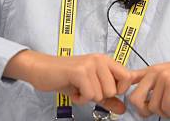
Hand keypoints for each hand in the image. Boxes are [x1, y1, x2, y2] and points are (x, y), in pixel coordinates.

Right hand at [5, 51, 132, 114]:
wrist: (42, 70)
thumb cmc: (66, 78)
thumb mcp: (90, 88)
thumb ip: (108, 98)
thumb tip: (123, 109)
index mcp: (106, 61)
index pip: (128, 76)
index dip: (120, 90)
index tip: (104, 91)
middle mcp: (100, 59)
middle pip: (114, 90)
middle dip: (98, 96)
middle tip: (85, 88)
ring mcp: (90, 64)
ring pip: (101, 94)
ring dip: (87, 97)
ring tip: (78, 88)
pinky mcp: (80, 71)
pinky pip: (89, 95)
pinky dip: (80, 99)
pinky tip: (73, 90)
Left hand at [128, 49, 169, 117]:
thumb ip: (156, 89)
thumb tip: (146, 107)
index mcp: (151, 70)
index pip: (127, 79)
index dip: (123, 92)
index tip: (139, 103)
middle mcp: (154, 71)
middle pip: (133, 98)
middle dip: (144, 112)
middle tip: (159, 111)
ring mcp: (163, 76)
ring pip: (151, 106)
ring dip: (164, 114)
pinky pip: (165, 107)